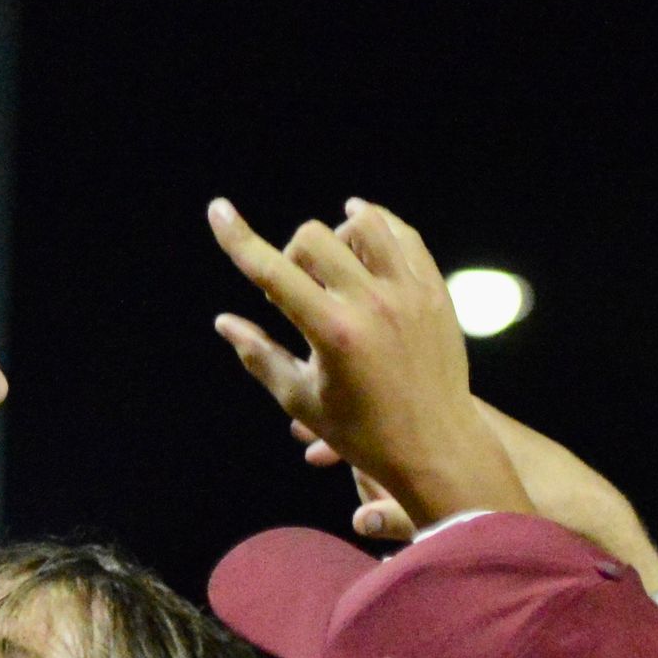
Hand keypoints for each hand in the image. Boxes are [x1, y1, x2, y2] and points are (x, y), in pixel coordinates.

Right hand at [209, 196, 525, 527]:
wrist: (438, 447)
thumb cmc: (363, 432)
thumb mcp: (301, 400)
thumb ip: (260, 355)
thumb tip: (223, 322)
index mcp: (333, 332)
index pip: (273, 270)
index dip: (239, 238)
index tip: (218, 209)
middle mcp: (373, 304)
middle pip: (315, 237)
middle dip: (293, 256)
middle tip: (300, 292)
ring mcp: (410, 293)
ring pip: (366, 225)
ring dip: (338, 237)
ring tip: (335, 266)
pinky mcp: (436, 292)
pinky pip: (405, 237)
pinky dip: (380, 229)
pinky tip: (364, 236)